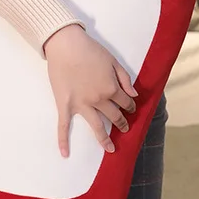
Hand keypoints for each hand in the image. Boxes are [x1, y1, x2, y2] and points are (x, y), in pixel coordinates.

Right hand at [43, 25, 138, 158]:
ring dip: (104, 139)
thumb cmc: (90, 50)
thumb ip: (125, 79)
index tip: (131, 109)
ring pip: (96, 126)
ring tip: (111, 148)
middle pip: (114, 116)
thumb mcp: (113, 61)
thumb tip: (134, 95)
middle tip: (124, 128)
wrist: (66, 45)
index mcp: (111, 88)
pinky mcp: (64, 105)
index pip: (125, 102)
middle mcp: (98, 100)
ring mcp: (81, 105)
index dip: (130, 106)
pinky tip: (65, 153)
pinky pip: (63, 126)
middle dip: (121, 122)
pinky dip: (63, 141)